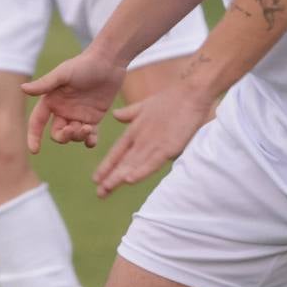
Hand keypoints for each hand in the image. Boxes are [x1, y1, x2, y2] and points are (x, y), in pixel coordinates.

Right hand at [23, 48, 124, 152]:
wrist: (108, 62)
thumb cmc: (83, 65)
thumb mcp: (63, 74)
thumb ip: (44, 84)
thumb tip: (22, 88)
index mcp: (51, 101)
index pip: (38, 122)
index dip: (34, 136)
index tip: (35, 150)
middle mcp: (62, 110)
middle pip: (57, 133)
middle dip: (63, 136)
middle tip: (73, 129)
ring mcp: (78, 115)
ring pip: (73, 136)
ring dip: (78, 137)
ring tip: (88, 128)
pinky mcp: (93, 118)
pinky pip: (89, 136)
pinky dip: (89, 141)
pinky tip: (92, 140)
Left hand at [89, 79, 214, 197]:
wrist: (189, 93)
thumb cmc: (169, 99)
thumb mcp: (144, 106)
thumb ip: (129, 113)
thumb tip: (116, 116)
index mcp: (134, 130)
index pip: (117, 152)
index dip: (107, 166)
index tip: (96, 179)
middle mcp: (141, 139)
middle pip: (123, 162)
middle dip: (111, 178)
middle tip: (99, 193)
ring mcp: (154, 143)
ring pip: (134, 164)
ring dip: (120, 177)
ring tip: (107, 189)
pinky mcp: (168, 146)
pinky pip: (152, 161)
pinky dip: (141, 170)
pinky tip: (129, 180)